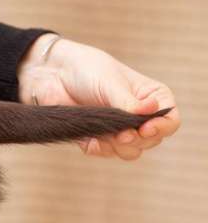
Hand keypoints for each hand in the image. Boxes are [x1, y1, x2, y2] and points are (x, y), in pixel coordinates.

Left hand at [17, 34, 178, 159]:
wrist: (52, 74)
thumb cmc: (86, 69)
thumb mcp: (110, 83)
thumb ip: (128, 103)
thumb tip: (152, 110)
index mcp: (151, 97)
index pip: (169, 120)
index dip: (162, 128)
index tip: (145, 129)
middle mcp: (139, 116)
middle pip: (151, 141)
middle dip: (137, 140)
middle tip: (122, 134)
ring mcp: (118, 128)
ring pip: (130, 151)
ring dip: (119, 147)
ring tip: (106, 136)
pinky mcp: (97, 137)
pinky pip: (106, 152)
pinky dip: (100, 149)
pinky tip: (90, 142)